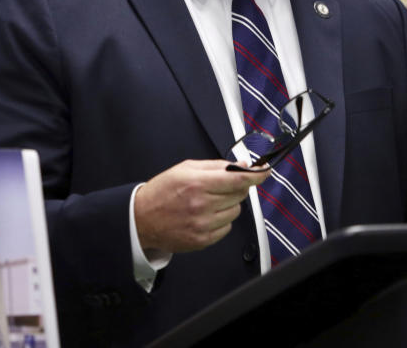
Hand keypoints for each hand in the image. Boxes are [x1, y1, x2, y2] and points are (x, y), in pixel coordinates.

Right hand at [134, 159, 267, 253]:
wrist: (141, 219)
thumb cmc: (163, 191)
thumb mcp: (186, 168)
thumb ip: (216, 166)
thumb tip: (242, 165)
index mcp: (197, 183)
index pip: (237, 179)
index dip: (256, 175)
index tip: (265, 171)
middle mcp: (201, 205)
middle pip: (240, 195)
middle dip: (237, 187)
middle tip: (221, 185)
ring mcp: (202, 225)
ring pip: (235, 212)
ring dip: (228, 205)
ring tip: (208, 202)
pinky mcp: (202, 241)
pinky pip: (227, 228)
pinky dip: (221, 221)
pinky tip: (205, 215)